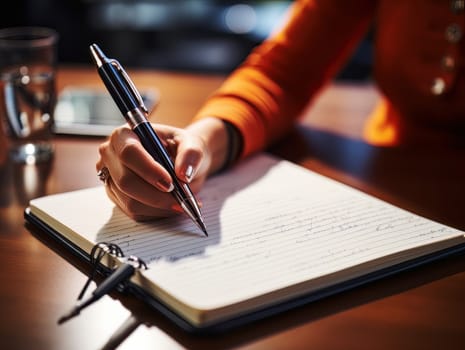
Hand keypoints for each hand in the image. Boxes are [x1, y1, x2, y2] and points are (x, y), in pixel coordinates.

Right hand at [96, 122, 212, 220]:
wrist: (180, 161)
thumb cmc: (180, 147)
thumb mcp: (191, 143)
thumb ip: (191, 154)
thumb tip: (183, 174)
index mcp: (124, 135)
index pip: (129, 153)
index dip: (148, 170)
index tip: (170, 183)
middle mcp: (111, 156)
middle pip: (126, 181)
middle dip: (156, 195)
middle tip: (181, 198)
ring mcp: (112, 179)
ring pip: (131, 202)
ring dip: (160, 207)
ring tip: (183, 203)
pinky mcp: (117, 198)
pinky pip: (136, 213)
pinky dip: (158, 212)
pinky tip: (173, 205)